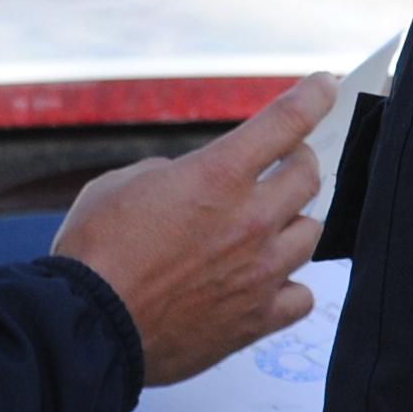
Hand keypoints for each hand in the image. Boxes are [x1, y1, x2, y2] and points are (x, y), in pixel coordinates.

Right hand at [49, 73, 335, 384]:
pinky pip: (300, 296)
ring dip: (292, 222)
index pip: (287, 121)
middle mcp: (251, 220)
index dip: (314, 96)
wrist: (88, 325)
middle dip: (297, 161)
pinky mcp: (255, 319)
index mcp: (218, 176)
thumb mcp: (125, 184)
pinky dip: (288, 285)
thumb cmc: (95, 253)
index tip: (324, 86)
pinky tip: (268, 281)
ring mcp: (259, 272)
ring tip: (267, 225)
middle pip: (309, 176)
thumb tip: (192, 182)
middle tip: (280, 164)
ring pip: (311, 234)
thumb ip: (174, 174)